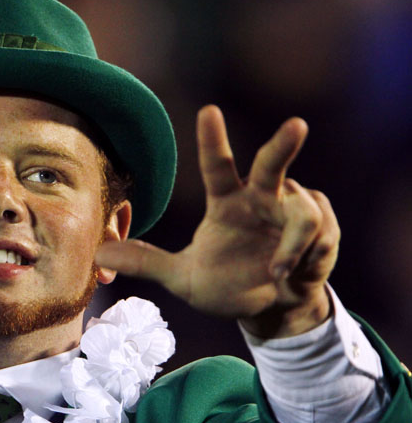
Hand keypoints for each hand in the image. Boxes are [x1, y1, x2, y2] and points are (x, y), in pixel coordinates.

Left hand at [96, 105, 337, 337]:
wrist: (270, 311)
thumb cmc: (227, 285)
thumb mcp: (183, 278)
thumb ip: (147, 263)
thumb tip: (98, 254)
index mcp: (228, 203)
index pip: (218, 166)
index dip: (213, 140)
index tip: (209, 112)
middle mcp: (262, 200)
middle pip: (274, 164)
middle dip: (285, 144)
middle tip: (296, 124)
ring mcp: (294, 214)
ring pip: (303, 213)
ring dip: (291, 243)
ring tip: (275, 270)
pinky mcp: (323, 231)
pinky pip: (320, 235)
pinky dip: (305, 255)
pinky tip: (293, 271)